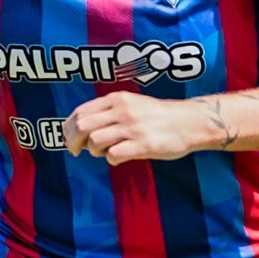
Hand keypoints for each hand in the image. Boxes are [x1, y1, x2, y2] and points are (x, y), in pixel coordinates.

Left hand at [63, 93, 232, 164]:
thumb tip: (83, 129)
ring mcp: (132, 128)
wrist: (190, 122)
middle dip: (73, 141)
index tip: (69, 138)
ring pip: (95, 142)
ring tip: (105, 151)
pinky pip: (113, 155)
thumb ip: (109, 112)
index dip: (69, 128)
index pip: (80, 112)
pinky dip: (111, 159)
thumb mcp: (132, 104)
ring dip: (94, 151)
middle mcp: (122, 110)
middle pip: (82, 126)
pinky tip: (121, 156)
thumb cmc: (158, 116)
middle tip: (75, 151)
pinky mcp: (143, 145)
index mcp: (117, 99)